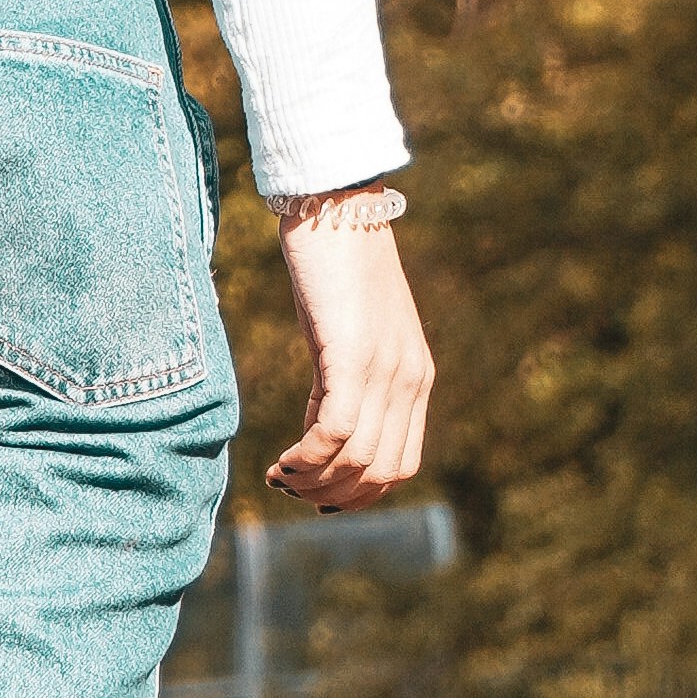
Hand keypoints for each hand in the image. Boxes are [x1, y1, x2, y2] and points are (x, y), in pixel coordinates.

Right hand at [266, 212, 432, 512]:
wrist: (336, 203)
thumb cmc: (334, 265)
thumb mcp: (346, 335)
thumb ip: (344, 383)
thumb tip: (322, 434)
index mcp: (416, 377)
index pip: (401, 464)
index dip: (359, 492)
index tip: (316, 491)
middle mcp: (409, 379)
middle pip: (383, 472)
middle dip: (335, 495)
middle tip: (292, 488)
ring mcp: (385, 369)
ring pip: (358, 460)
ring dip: (314, 481)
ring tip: (281, 475)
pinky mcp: (352, 355)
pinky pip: (335, 432)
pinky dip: (307, 457)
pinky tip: (280, 459)